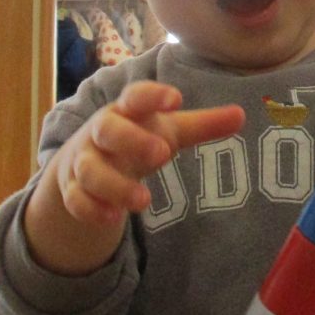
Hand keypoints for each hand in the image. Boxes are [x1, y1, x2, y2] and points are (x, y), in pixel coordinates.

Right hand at [25, 80, 244, 273]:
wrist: (83, 158)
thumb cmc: (137, 135)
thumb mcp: (169, 129)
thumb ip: (203, 125)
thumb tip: (241, 115)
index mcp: (127, 109)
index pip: (135, 95)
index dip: (153, 95)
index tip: (176, 98)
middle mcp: (101, 132)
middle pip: (107, 130)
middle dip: (132, 141)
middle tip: (163, 154)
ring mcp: (84, 160)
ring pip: (91, 170)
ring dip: (115, 185)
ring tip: (145, 201)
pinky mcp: (73, 189)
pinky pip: (75, 199)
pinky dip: (91, 209)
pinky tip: (114, 218)